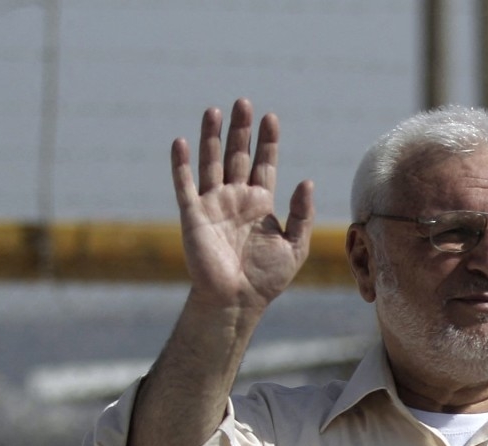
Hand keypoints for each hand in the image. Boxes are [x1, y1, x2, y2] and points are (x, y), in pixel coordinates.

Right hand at [171, 98, 313, 311]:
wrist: (236, 301)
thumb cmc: (266, 279)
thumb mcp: (295, 246)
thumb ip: (302, 214)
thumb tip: (307, 180)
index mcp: (260, 203)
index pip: (264, 163)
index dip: (268, 141)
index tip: (271, 117)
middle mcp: (235, 198)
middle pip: (237, 155)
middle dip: (241, 130)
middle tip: (244, 102)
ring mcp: (213, 204)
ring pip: (211, 162)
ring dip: (212, 137)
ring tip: (215, 110)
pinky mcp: (193, 216)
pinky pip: (184, 185)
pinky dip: (181, 164)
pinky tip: (180, 142)